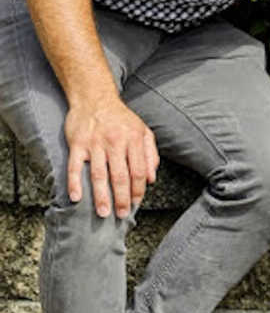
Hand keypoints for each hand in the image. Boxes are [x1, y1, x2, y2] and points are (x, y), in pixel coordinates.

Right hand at [64, 97, 158, 218]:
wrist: (94, 97)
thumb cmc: (120, 118)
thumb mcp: (142, 131)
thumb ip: (150, 154)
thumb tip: (151, 179)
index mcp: (133, 140)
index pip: (138, 171)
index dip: (138, 190)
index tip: (136, 203)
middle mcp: (115, 142)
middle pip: (120, 176)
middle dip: (122, 199)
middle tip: (121, 215)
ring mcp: (95, 143)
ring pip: (98, 174)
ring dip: (101, 196)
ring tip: (103, 213)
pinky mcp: (77, 143)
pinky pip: (75, 166)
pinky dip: (74, 183)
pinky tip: (76, 198)